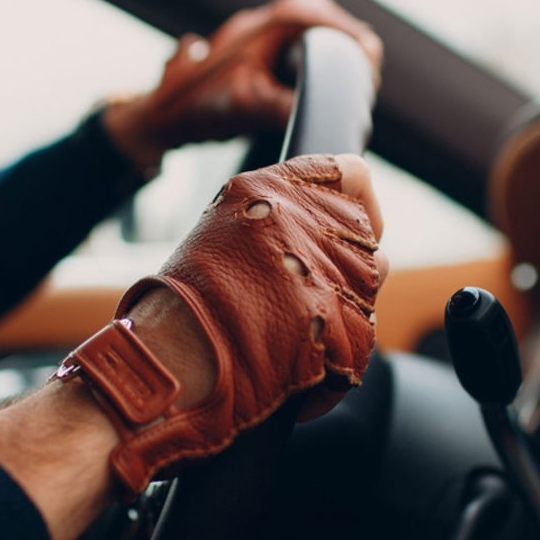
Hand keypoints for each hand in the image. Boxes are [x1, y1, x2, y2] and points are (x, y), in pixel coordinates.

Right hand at [0, 155, 384, 539]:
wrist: (171, 364)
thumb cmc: (186, 303)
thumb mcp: (226, 225)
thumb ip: (284, 210)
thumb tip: (344, 211)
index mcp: (273, 189)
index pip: (354, 175)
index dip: (358, 202)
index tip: (345, 225)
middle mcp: (305, 221)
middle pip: (366, 235)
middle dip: (344, 264)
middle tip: (300, 292)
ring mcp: (326, 271)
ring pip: (369, 283)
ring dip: (342, 307)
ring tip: (293, 325)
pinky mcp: (340, 323)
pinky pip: (362, 334)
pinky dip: (337, 354)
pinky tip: (297, 357)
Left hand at [102, 0, 383, 173]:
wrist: (159, 116)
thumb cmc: (198, 107)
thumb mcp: (249, 109)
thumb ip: (288, 110)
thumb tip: (328, 124)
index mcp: (264, 26)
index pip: (320, 16)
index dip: (351, 40)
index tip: (370, 61)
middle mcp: (260, 23)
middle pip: (317, 13)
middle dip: (344, 38)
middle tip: (365, 67)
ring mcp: (255, 35)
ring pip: (304, 24)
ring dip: (328, 44)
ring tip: (350, 72)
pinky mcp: (253, 51)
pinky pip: (292, 40)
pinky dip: (312, 53)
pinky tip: (321, 79)